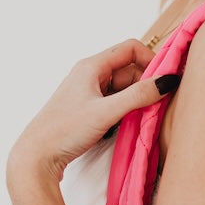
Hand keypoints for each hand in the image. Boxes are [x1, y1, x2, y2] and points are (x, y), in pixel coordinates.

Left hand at [8, 40, 179, 184]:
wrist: (37, 155)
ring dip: (137, 97)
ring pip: (123, 87)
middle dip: (146, 82)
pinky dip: (127, 108)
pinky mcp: (88, 109)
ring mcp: (89, 92)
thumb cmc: (65, 131)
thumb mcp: (106, 112)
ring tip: (146, 114)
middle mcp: (90, 74)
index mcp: (92, 66)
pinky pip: (115, 101)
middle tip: (160, 101)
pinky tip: (130, 123)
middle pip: (129, 68)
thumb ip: (138, 96)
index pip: (130, 48)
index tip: (166, 79)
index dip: (151, 59)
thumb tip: (167, 81)